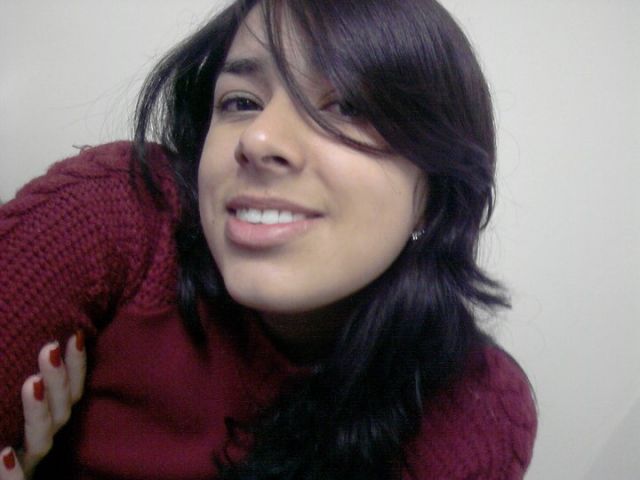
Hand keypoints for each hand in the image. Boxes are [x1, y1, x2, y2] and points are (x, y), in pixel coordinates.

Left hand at [0, 332, 85, 479]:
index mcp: (44, 422)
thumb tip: (45, 344)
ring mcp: (26, 465)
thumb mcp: (12, 400)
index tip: (75, 335)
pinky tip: (4, 454)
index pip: (69, 392)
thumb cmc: (4, 432)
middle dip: (59, 380)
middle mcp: (39, 442)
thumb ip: (39, 382)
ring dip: (39, 413)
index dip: (76, 366)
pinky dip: (12, 471)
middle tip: (49, 348)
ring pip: (42, 441)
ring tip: (33, 384)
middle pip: (61, 413)